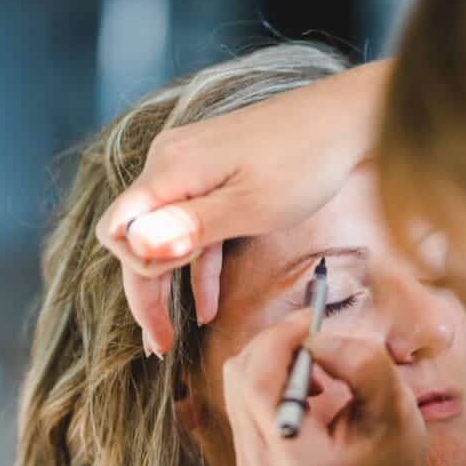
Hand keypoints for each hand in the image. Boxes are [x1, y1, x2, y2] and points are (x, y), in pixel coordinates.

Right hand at [95, 61, 388, 354]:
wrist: (347, 120)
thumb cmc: (304, 163)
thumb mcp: (251, 207)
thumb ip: (191, 228)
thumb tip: (138, 247)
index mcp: (170, 171)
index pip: (118, 231)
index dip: (136, 275)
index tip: (168, 308)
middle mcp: (170, 164)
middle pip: (136, 236)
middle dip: (145, 292)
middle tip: (158, 346)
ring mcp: (192, 166)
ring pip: (164, 233)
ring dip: (168, 283)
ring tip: (172, 336)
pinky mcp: (215, 171)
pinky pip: (193, 224)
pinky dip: (197, 263)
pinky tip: (207, 307)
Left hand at [221, 310, 432, 465]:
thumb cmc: (395, 464)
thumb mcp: (395, 410)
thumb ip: (361, 366)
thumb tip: (314, 338)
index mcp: (299, 463)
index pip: (259, 384)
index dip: (279, 339)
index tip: (311, 319)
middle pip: (240, 379)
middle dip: (275, 343)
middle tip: (315, 334)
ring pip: (236, 385)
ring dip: (273, 361)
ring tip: (319, 373)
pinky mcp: (249, 462)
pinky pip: (243, 401)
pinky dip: (269, 380)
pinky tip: (307, 391)